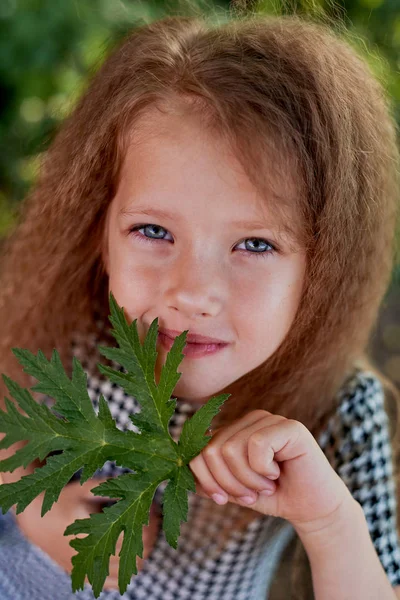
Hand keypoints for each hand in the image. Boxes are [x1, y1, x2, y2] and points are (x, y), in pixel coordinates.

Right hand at [13, 477, 160, 589]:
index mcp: (90, 530)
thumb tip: (140, 482)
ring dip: (141, 554)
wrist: (37, 521)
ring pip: (127, 571)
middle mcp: (88, 554)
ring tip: (144, 533)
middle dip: (149, 537)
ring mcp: (86, 568)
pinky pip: (111, 583)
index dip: (149, 522)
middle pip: (134, 556)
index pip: (132, 534)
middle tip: (153, 519)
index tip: (153, 507)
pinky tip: (129, 554)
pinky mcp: (84, 575)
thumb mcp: (86, 487)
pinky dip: (125, 572)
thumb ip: (110, 486)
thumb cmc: (65, 499)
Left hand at [189, 410, 352, 535]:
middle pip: (212, 450)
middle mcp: (250, 420)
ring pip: (231, 449)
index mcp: (234, 430)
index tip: (222, 499)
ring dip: (247, 480)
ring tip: (265, 486)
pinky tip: (277, 473)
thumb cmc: (274, 496)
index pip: (199, 448)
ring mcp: (270, 420)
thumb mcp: (234, 488)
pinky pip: (257, 445)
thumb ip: (211, 477)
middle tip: (249, 495)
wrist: (312, 508)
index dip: (205, 478)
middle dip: (227, 483)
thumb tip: (183, 470)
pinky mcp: (289, 427)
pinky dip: (263, 470)